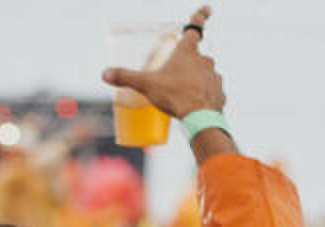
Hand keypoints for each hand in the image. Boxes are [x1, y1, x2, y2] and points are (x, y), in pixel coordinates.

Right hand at [101, 7, 222, 118]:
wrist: (201, 118)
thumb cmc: (175, 96)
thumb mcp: (146, 85)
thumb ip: (125, 77)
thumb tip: (105, 73)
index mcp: (187, 52)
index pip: (195, 27)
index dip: (201, 15)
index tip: (208, 8)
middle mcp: (204, 60)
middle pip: (196, 55)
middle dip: (187, 63)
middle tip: (175, 76)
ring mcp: (214, 76)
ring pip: (204, 74)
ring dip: (196, 80)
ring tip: (184, 95)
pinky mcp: (219, 92)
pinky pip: (210, 91)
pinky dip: (203, 96)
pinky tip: (196, 105)